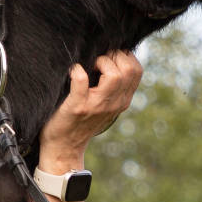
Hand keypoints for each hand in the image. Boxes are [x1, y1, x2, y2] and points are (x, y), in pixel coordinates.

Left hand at [38, 49, 142, 170]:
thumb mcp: (106, 105)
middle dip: (114, 56)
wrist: (65, 146)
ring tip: (90, 65)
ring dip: (100, 61)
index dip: (125, 56)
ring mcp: (97, 105)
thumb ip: (114, 88)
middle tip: (99, 59)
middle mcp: (114, 103)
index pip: (136, 71)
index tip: (110, 57)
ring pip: (113, 75)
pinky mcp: (78, 107)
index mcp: (122, 101)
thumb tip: (113, 58)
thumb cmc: (82, 120)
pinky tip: (72, 71)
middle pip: (129, 70)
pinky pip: (81, 80)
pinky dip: (76, 70)